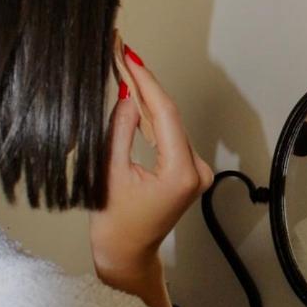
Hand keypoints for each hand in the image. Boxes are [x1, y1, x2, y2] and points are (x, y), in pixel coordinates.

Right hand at [89, 49, 212, 306]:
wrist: (128, 254)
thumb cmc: (116, 224)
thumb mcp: (110, 172)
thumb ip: (120, 130)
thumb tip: (127, 93)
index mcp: (181, 172)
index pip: (164, 114)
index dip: (146, 81)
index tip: (129, 55)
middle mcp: (196, 170)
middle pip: (169, 116)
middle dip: (144, 84)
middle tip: (123, 53)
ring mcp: (196, 171)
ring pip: (169, 123)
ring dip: (147, 98)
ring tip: (125, 67)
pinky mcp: (189, 170)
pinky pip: (170, 135)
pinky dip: (152, 118)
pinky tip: (136, 96)